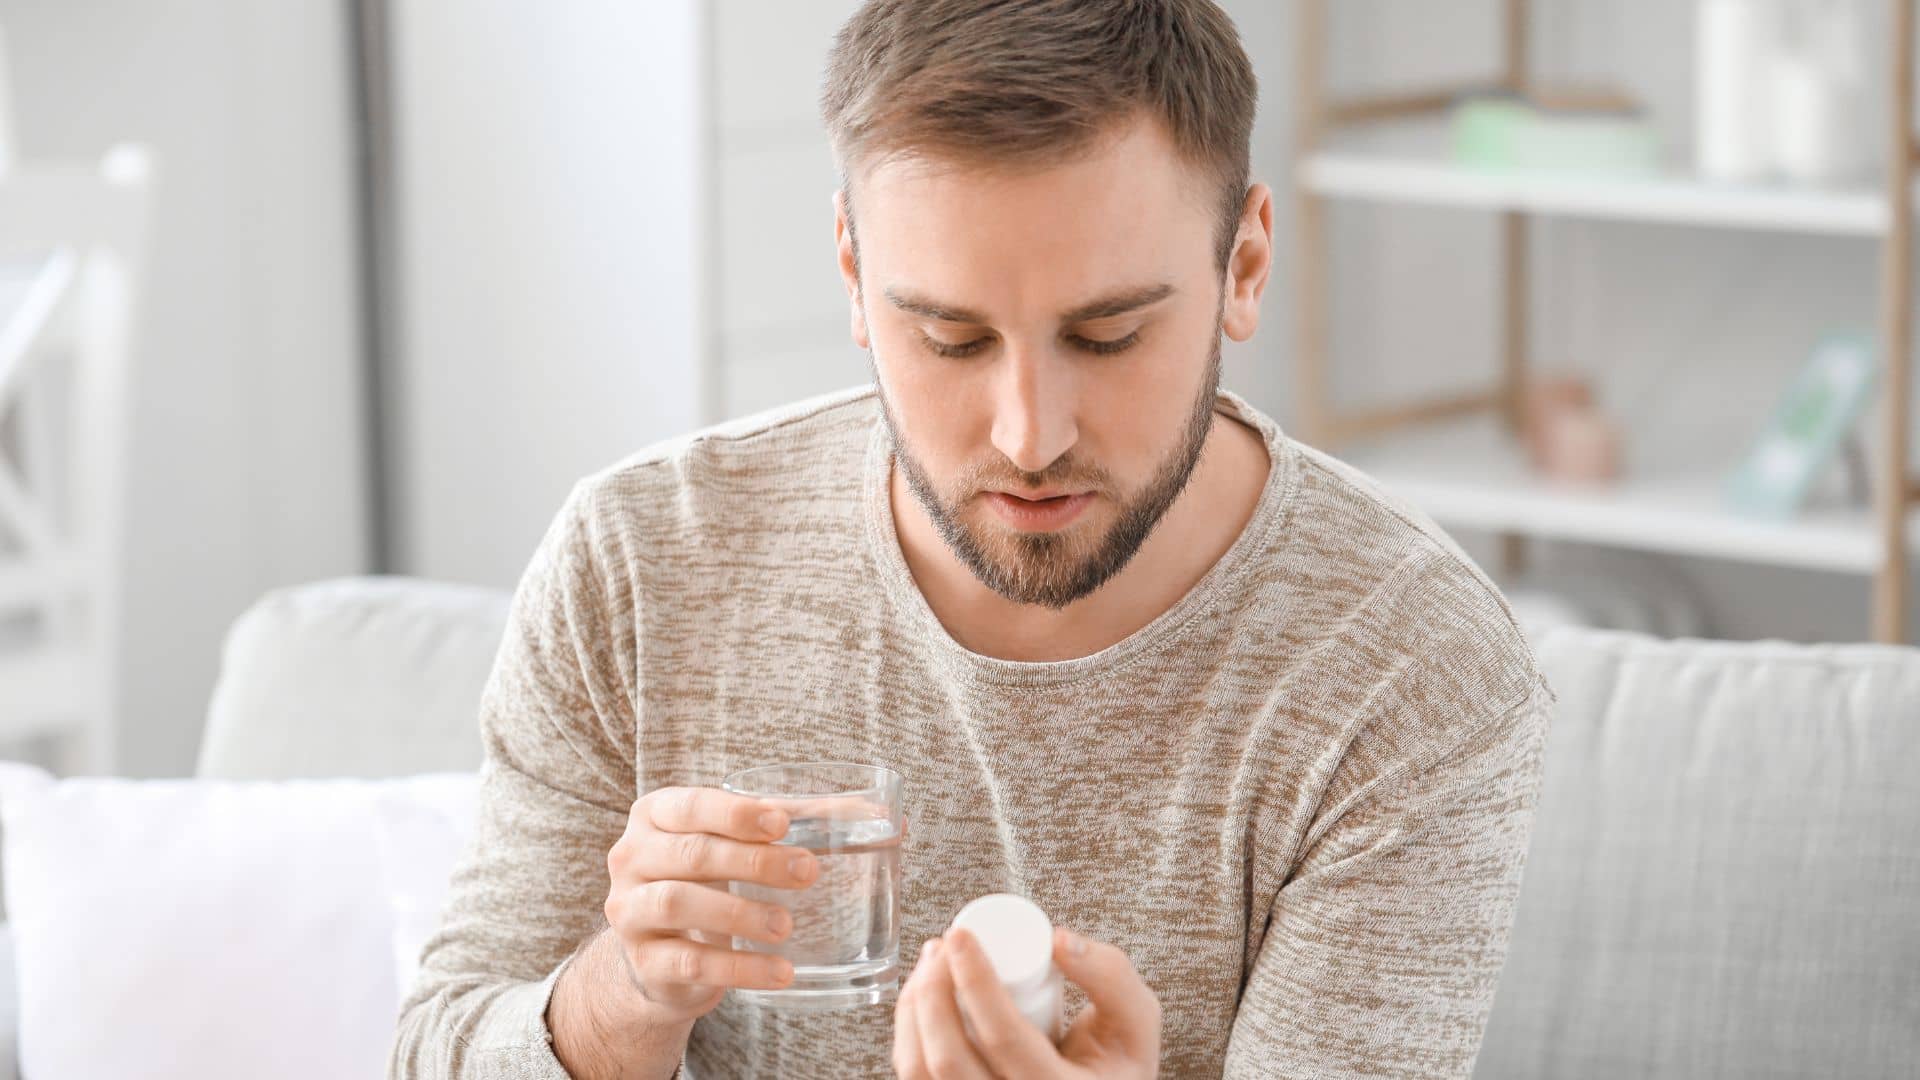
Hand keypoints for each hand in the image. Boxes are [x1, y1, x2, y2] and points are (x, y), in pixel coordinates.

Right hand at [601, 786, 820, 1022]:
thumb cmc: (706, 879)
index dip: (736, 814)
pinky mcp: (643, 963)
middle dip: (753, 862)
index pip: (691, 806)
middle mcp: (631, 858)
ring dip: (740, 913)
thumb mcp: (732, 844)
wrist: (662, 955)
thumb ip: (788, 822)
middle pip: (692, 854)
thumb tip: (871, 811)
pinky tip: (780, 971)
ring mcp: (629, 912)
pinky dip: (740, 968)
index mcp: (654, 815)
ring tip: (787, 925)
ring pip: (679, 904)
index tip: (783, 824)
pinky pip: (689, 963)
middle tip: (808, 873)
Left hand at [891, 924, 1162, 1078]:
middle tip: (941, 946)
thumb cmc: (1116, 1064)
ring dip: (913, 1010)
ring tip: (930, 965)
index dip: (974, 981)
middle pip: (948, 1059)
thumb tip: (1057, 939)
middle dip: (931, 991)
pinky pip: (915, 1078)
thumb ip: (1111, 976)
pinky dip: (908, 1033)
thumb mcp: (1136, 1021)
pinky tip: (922, 998)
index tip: (961, 936)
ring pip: (920, 1073)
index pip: (1004, 1038)